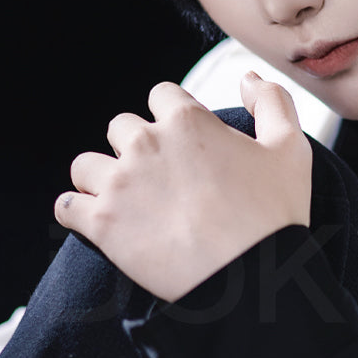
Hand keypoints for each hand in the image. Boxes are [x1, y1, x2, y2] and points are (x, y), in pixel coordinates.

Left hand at [55, 73, 311, 302]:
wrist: (250, 279)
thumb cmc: (274, 216)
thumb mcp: (291, 150)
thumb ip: (272, 102)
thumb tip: (246, 78)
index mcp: (188, 121)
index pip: (161, 95)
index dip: (172, 118)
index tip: (184, 146)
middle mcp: (146, 144)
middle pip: (120, 127)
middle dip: (136, 148)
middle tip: (160, 181)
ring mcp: (119, 183)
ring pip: (86, 165)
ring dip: (102, 179)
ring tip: (127, 203)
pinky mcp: (101, 223)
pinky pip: (66, 207)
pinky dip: (78, 214)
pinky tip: (100, 224)